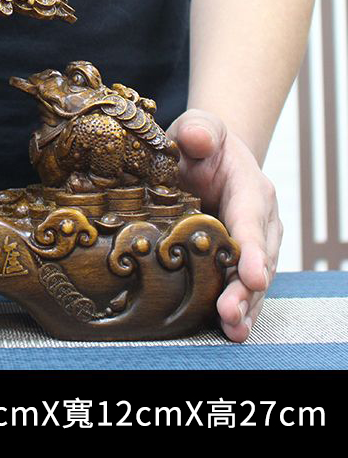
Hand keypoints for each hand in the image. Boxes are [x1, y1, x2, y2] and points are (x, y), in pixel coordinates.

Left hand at [168, 109, 282, 341]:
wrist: (207, 156)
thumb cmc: (200, 143)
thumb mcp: (198, 127)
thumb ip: (200, 130)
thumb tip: (198, 139)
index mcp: (250, 189)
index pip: (251, 219)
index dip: (250, 248)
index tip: (252, 274)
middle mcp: (259, 221)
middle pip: (257, 258)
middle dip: (246, 288)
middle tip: (231, 313)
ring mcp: (251, 244)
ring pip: (253, 279)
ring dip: (244, 305)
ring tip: (233, 329)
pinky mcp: (236, 259)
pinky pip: (241, 285)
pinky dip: (240, 308)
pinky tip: (232, 331)